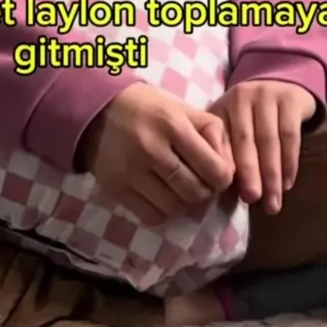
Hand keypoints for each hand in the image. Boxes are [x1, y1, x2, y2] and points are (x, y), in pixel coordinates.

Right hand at [80, 83, 234, 225]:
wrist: (98, 111)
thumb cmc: (149, 109)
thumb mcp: (185, 109)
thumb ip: (213, 134)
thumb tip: (229, 169)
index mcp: (173, 125)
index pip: (215, 170)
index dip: (224, 178)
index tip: (218, 174)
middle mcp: (151, 149)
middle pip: (196, 192)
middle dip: (205, 192)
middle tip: (199, 182)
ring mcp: (131, 172)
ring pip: (175, 208)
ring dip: (184, 203)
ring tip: (179, 189)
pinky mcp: (116, 188)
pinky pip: (151, 216)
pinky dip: (163, 212)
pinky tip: (161, 196)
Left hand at [209, 81, 315, 213]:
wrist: (280, 82)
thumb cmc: (250, 116)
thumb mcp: (230, 126)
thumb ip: (224, 150)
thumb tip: (221, 186)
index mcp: (221, 107)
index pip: (221, 140)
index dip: (225, 166)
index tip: (226, 192)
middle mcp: (241, 98)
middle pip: (245, 141)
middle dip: (249, 174)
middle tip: (252, 200)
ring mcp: (267, 95)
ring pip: (269, 140)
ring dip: (272, 174)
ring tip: (273, 202)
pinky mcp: (290, 98)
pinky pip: (290, 135)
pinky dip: (289, 162)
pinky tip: (287, 183)